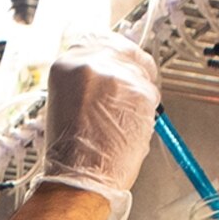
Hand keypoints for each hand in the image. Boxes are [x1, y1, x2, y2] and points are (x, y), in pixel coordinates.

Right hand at [35, 32, 162, 219]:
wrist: (80, 178)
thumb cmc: (71, 152)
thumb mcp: (67, 101)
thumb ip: (87, 80)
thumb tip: (109, 72)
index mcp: (67, 64)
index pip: (99, 41)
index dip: (112, 54)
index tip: (118, 63)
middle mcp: (92, 63)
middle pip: (125, 49)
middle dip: (132, 67)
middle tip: (129, 91)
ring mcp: (118, 77)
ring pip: (142, 71)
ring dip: (140, 91)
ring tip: (124, 118)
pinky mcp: (140, 93)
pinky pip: (152, 93)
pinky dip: (147, 109)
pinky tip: (130, 126)